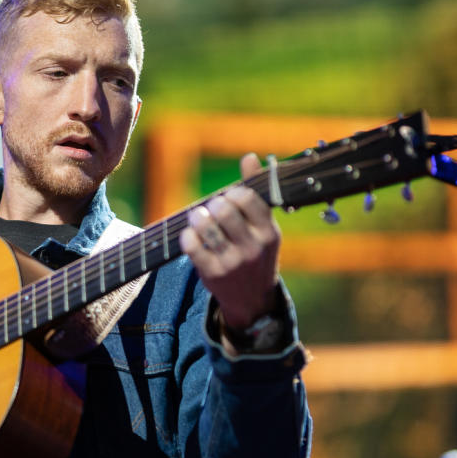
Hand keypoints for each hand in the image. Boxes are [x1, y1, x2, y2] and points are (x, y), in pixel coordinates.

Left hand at [179, 152, 280, 329]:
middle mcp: (253, 248)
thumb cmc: (256, 253)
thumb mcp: (264, 227)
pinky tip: (191, 235)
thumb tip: (249, 157)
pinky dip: (187, 235)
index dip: (233, 193)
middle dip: (213, 205)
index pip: (248, 199)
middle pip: (224, 211)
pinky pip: (192, 245)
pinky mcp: (212, 274)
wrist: (252, 300)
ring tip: (198, 218)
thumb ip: (256, 193)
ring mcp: (232, 262)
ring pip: (206, 227)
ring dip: (197, 217)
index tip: (229, 199)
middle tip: (211, 209)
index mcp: (269, 233)